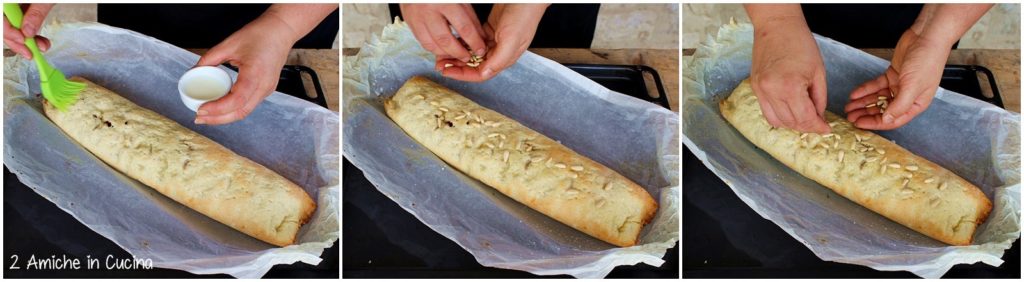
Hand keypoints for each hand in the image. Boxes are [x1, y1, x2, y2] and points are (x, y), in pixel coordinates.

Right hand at [3, 4, 52, 58]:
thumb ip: (36, 13)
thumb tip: (28, 32)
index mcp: (6, 0)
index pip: (0, 19)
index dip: (8, 31)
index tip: (23, 40)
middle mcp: (7, 4)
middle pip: (4, 26)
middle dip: (17, 41)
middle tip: (31, 52)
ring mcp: (13, 6)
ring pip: (12, 27)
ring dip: (26, 40)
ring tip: (41, 47)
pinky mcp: (21, 9)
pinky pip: (20, 24)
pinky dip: (30, 34)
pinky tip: (40, 41)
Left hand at [194, 4, 334, 124]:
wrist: (281, 31)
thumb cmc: (260, 34)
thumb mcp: (229, 44)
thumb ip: (209, 59)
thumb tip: (193, 72)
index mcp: (256, 74)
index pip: (237, 100)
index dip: (217, 109)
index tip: (201, 109)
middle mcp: (264, 86)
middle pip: (240, 112)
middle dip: (218, 119)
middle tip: (199, 118)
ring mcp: (267, 89)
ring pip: (244, 111)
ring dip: (225, 116)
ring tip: (207, 114)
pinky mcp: (266, 89)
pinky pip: (249, 104)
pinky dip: (233, 109)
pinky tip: (220, 107)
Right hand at [401, 4, 487, 62]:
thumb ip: (470, 17)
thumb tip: (481, 37)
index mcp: (446, 2)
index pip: (464, 28)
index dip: (474, 42)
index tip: (481, 50)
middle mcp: (429, 10)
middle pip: (446, 40)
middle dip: (459, 53)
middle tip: (468, 57)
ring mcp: (417, 17)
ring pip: (432, 44)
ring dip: (446, 54)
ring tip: (456, 55)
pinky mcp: (409, 21)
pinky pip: (422, 41)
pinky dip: (434, 48)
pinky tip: (443, 49)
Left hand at [438, 4, 547, 81]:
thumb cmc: (524, 17)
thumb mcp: (512, 39)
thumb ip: (499, 59)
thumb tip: (485, 73)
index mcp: (504, 58)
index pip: (480, 74)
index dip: (462, 74)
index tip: (447, 71)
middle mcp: (499, 53)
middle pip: (474, 66)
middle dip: (457, 66)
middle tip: (440, 65)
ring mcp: (494, 42)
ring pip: (472, 54)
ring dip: (458, 55)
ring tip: (443, 55)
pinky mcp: (490, 31)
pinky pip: (473, 42)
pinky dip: (463, 43)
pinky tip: (453, 41)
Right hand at [746, 4, 829, 133]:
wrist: (776, 26)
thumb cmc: (800, 43)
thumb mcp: (818, 72)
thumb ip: (819, 99)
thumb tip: (818, 118)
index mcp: (790, 86)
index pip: (805, 118)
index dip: (818, 127)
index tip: (826, 129)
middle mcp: (771, 91)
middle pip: (791, 122)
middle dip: (807, 127)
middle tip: (818, 124)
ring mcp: (760, 91)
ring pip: (777, 121)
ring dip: (792, 124)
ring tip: (804, 118)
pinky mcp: (755, 88)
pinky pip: (766, 112)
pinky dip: (779, 117)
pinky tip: (790, 112)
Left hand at [844, 4, 991, 129]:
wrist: (927, 37)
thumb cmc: (927, 60)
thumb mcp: (912, 86)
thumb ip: (899, 105)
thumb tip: (887, 120)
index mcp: (916, 104)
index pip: (893, 119)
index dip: (875, 123)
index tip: (859, 124)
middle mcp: (908, 96)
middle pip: (883, 110)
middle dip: (866, 114)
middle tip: (850, 117)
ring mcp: (899, 85)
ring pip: (878, 98)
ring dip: (863, 103)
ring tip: (849, 107)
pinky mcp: (893, 74)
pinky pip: (876, 85)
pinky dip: (865, 89)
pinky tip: (855, 94)